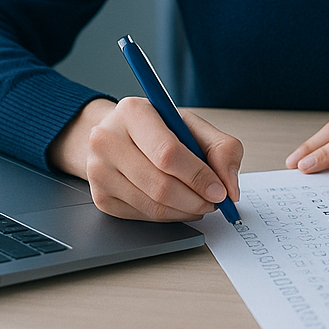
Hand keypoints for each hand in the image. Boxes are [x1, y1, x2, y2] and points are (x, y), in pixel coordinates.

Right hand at [48, 97, 242, 221]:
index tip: (220, 191)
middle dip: (196, 199)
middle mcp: (107, 140)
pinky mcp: (100, 197)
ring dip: (186, 211)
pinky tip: (179, 205)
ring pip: (153, 205)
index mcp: (132, 112)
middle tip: (215, 202)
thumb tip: (229, 186)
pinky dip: (170, 216)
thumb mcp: (192, 126)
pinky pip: (144, 216)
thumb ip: (222, 148)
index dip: (198, 176)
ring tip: (201, 202)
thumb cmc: (158, 130)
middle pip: (160, 184)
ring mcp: (99, 171)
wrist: (118, 137)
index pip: (168, 152)